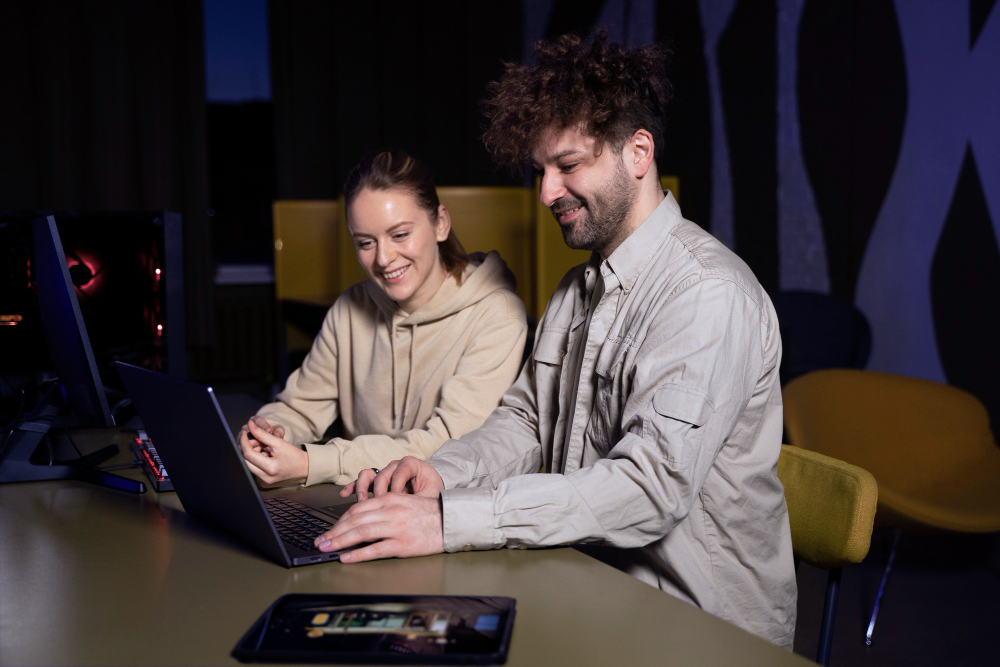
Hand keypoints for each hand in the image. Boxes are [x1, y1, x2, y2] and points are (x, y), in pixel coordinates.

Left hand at [239, 418, 307, 485]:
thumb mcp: (279, 442)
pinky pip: (253, 467)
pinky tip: (265, 454)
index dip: (244, 441)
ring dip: (251, 452)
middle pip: (245, 460)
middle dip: (247, 447)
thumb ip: (262, 434)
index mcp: (270, 468)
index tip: (245, 432)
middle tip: (256, 440)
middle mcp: (264, 478)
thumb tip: (250, 425)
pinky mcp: (263, 481)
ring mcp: (263, 481)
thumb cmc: (295, 456)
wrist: (305, 469)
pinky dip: (256, 458)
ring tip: (264, 447)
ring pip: (247, 464)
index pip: (248, 454)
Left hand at [315, 492, 443, 562]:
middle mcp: (390, 511)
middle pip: (354, 520)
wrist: (451, 521)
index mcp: (389, 499)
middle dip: (334, 532)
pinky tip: (347, 558)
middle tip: (320, 542)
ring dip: (340, 542)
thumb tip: (361, 518)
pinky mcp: (402, 544)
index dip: (339, 521)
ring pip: (361, 533)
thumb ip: (385, 506)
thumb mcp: (404, 502)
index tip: (329, 530)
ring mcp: (396, 527)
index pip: (357, 509)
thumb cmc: (428, 514)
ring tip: (327, 549)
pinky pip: (375, 549)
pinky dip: (358, 554)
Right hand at [340, 456, 443, 500]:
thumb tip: (413, 513)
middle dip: (378, 493)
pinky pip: (361, 481)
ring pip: (368, 475)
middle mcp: (395, 465)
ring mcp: (383, 472)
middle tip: (378, 507)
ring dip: (363, 489)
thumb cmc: (431, 490)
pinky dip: (353, 487)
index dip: (397, 488)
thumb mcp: (431, 494)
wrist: (429, 487)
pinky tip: (345, 494)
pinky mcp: (375, 481)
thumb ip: (421, 501)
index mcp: (410, 464)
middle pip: (381, 475)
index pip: (400, 473)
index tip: (396, 503)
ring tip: (361, 503)